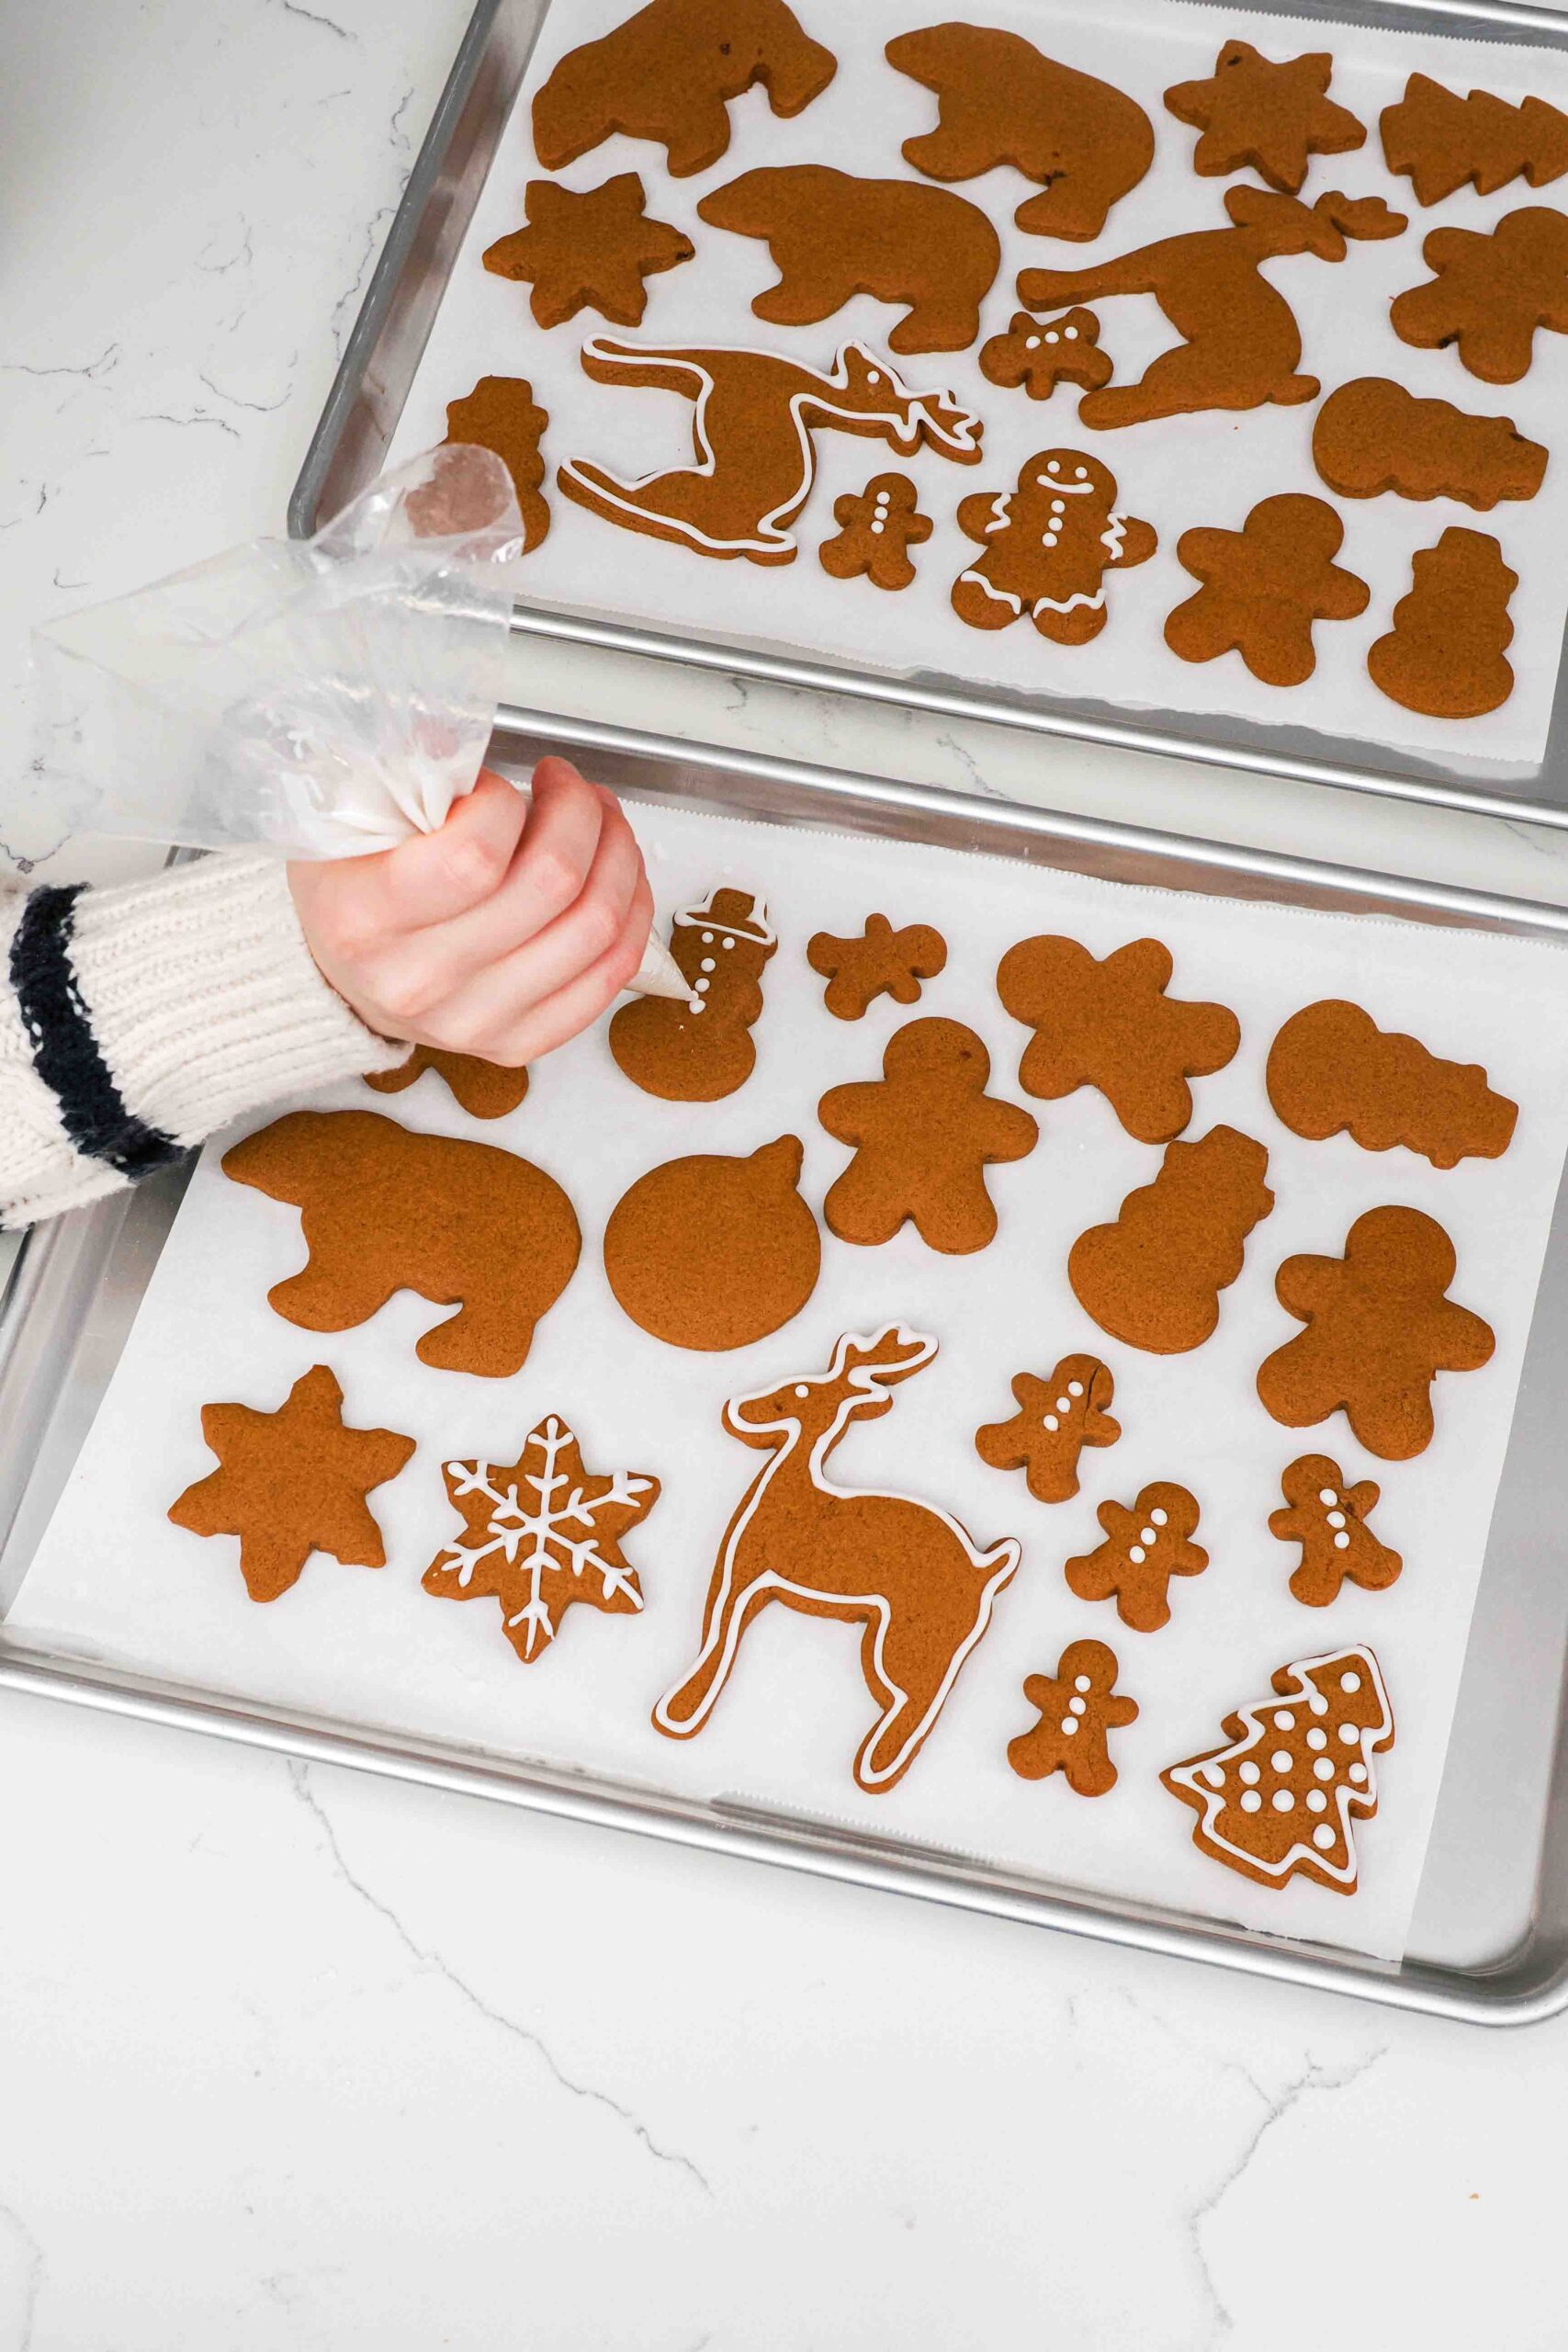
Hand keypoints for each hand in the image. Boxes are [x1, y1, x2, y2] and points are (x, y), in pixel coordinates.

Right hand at [288, 757, 652, 1064]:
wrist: (340, 976)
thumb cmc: (350, 891)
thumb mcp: (347, 820)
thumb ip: (407, 780)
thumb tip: (465, 747)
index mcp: (364, 919)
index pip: (474, 854)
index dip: (506, 802)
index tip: (497, 787)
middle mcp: (419, 980)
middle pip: (552, 884)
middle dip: (581, 813)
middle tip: (571, 789)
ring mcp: (473, 1020)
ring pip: (595, 927)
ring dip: (618, 855)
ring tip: (600, 823)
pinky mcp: (518, 1042)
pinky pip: (609, 976)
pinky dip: (631, 915)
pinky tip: (618, 878)